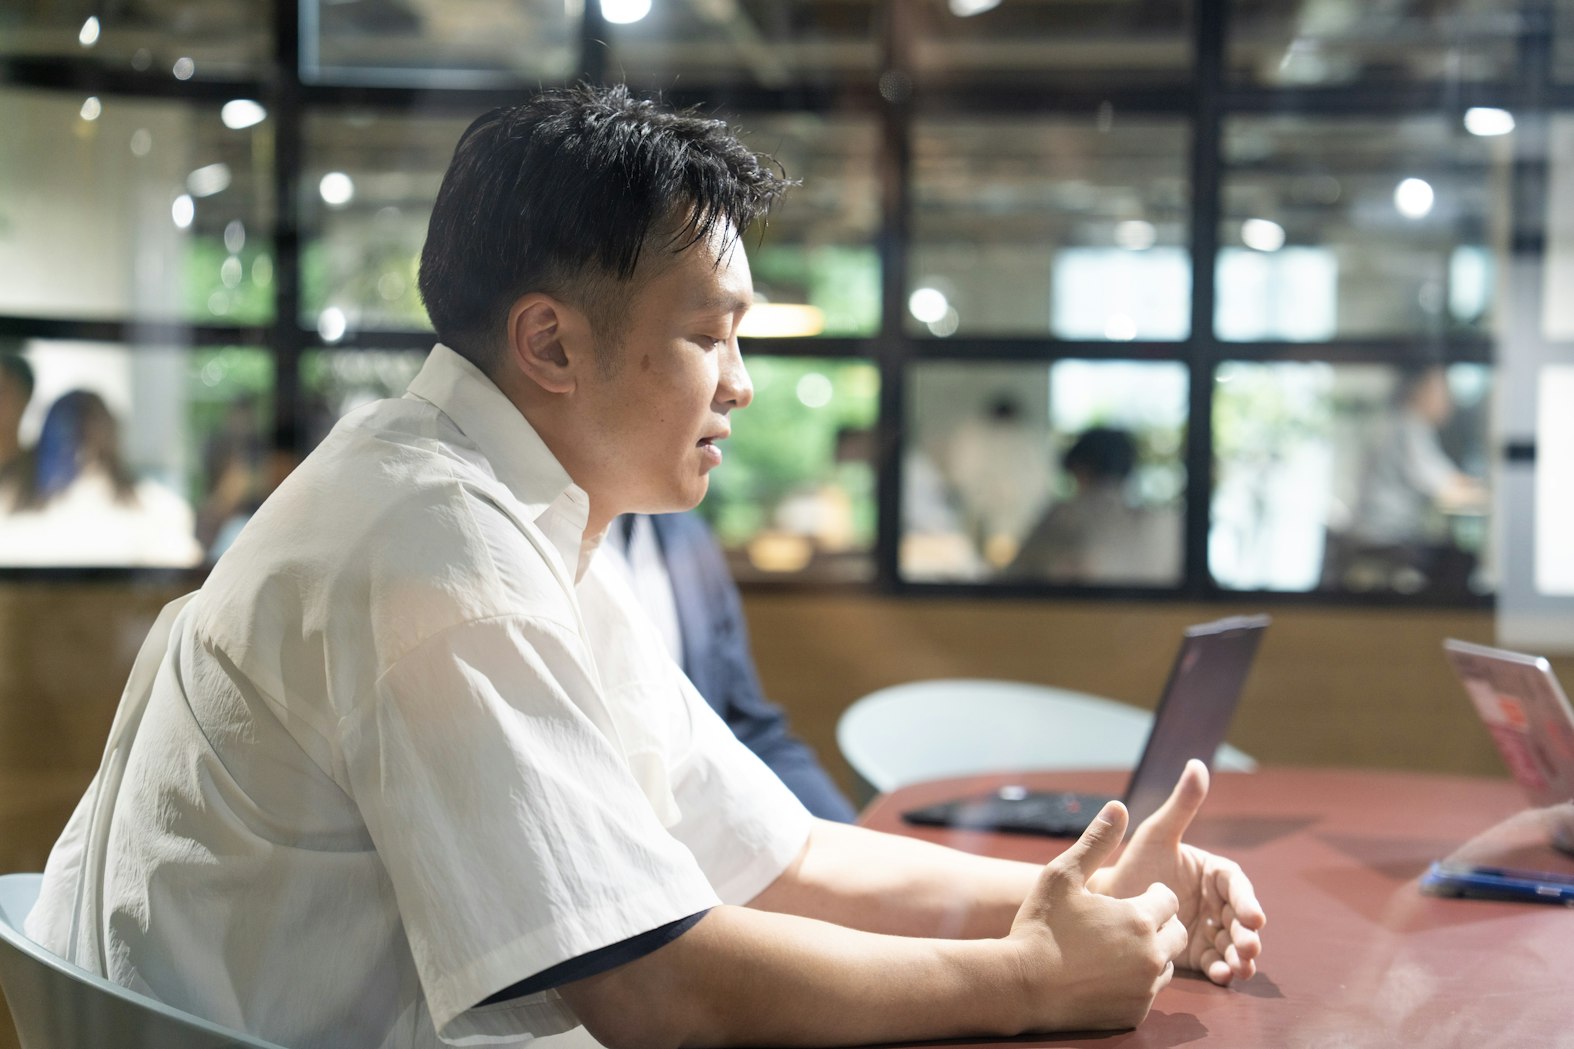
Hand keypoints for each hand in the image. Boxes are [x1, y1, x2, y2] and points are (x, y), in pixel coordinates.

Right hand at [1008, 800, 1187, 1031]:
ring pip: (1166, 963)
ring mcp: (1145, 988)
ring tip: (1114, 947)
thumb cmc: (1041, 926)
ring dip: (1150, 953)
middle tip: (1124, 922)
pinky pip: (1149, 992)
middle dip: (1157, 923)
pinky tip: (1106, 973)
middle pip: (1177, 931)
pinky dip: (1136, 982)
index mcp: (1140, 918)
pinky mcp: (1135, 1013)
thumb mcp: (1063, 876)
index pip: (1168, 899)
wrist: (1021, 986)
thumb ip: (1096, 841)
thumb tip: (1119, 806)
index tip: (1127, 898)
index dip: (1149, 894)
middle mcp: (1152, 955)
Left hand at [1086, 759, 1265, 985]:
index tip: (1253, 916)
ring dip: (1241, 955)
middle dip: (1248, 934)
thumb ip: (1181, 805)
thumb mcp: (1157, 833)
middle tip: (1248, 947)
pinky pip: (1216, 962)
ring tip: (1238, 967)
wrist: (1108, 901)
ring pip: (1234, 943)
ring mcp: (1210, 928)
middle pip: (1241, 918)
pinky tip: (1220, 977)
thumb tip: (1197, 764)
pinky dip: (1222, 970)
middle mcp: (1217, 901)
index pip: (1237, 885)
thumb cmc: (1135, 863)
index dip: (1247, 900)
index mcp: (1213, 872)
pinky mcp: (1197, 953)